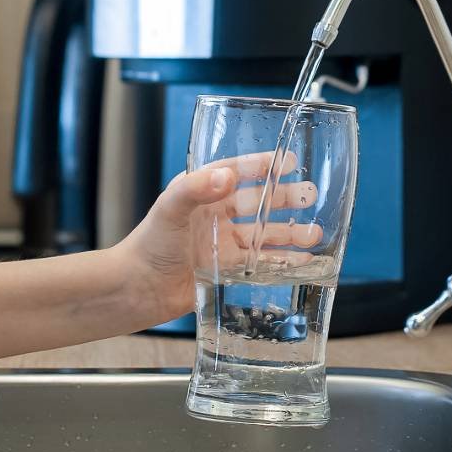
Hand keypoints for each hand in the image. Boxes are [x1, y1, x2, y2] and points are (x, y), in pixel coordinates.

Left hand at [113, 151, 320, 325]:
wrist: (135, 289)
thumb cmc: (147, 245)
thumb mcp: (170, 208)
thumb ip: (196, 188)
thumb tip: (227, 176)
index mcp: (200, 193)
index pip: (237, 172)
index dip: (263, 166)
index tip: (289, 161)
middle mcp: (214, 216)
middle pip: (258, 204)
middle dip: (285, 199)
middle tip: (311, 195)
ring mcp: (221, 244)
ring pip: (264, 236)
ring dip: (289, 233)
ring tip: (316, 232)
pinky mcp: (226, 271)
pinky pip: (261, 264)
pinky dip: (283, 263)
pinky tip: (304, 261)